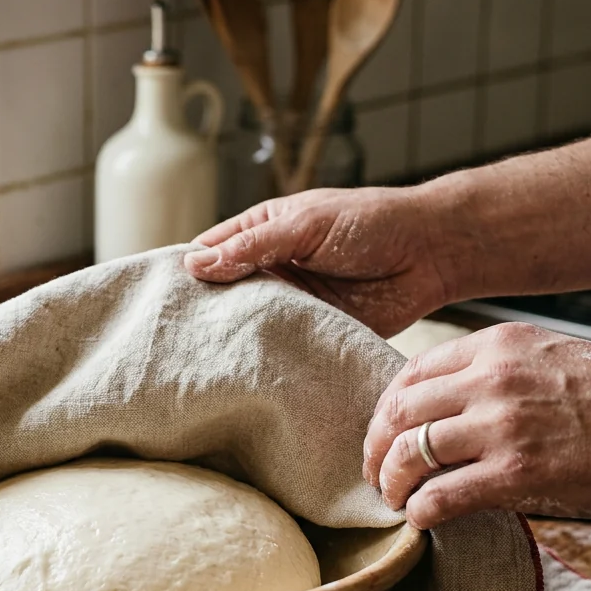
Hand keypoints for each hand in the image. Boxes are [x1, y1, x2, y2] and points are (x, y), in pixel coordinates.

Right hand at [184, 187, 453, 336]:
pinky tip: (247, 369)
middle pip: (222, 294)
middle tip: (173, 340)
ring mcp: (290, 302)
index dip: (185, 273)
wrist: (431, 253)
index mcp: (261, 232)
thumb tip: (195, 265)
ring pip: (248, 323)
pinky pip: (282, 344)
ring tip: (203, 359)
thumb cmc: (371, 222)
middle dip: (203, 313)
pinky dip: (267, 355)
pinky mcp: (312, 330)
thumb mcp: (305, 225)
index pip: (208, 253)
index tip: (159, 299)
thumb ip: (252, 246)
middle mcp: (270, 269)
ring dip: (234, 337)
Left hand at [363, 322, 590, 528]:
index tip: (383, 433)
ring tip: (393, 497)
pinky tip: (420, 519)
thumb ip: (496, 373)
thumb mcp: (550, 357)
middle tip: (373, 471)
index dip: (386, 409)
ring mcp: (501, 425)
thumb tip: (447, 408)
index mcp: (497, 345)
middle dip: (374, 447)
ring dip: (390, 481)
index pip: (411, 372)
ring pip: (407, 452)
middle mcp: (491, 378)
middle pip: (398, 412)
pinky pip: (440, 496)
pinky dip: (419, 511)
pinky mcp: (516, 473)